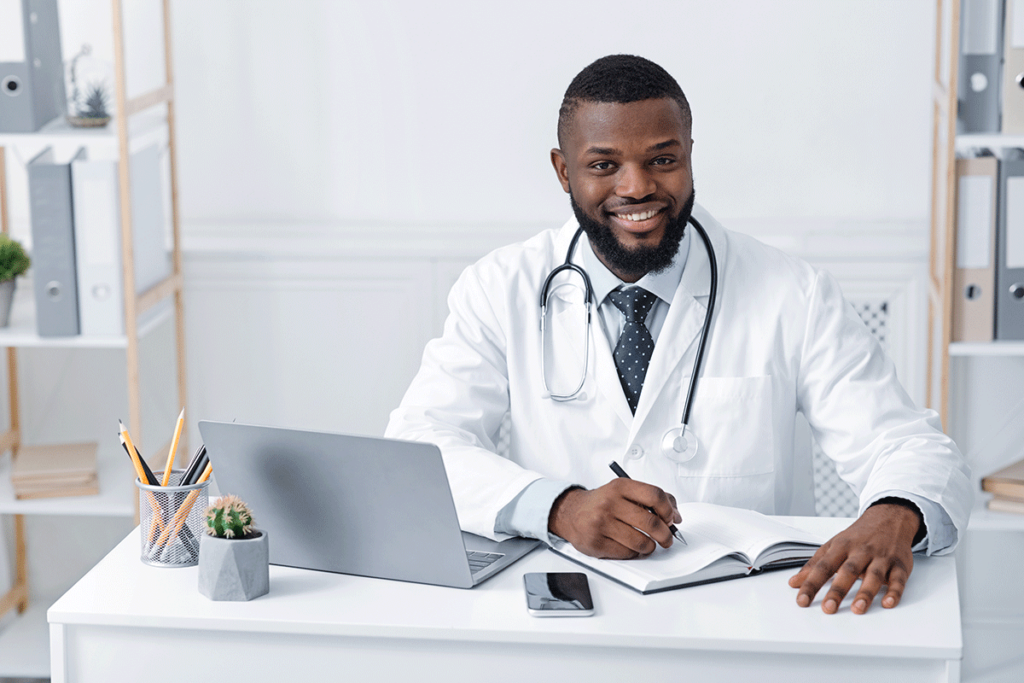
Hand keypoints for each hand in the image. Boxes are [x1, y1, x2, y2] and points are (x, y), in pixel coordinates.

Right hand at [548, 479, 681, 558]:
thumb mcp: (623, 491)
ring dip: (650, 546)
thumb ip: (650, 498)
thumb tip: (674, 515)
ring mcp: (602, 524)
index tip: (672, 518)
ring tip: (646, 543)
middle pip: (651, 523)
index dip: (669, 509)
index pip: (655, 496)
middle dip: (665, 535)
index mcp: (619, 487)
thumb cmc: (601, 503)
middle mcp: (610, 503)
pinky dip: (634, 553)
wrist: (571, 512)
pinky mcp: (596, 543)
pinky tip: (629, 546)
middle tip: (667, 538)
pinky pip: (627, 553)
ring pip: (641, 542)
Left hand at [788, 503, 919, 613]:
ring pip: (874, 575)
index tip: (802, 600)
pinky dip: (894, 591)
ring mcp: (881, 557)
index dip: (811, 584)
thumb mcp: (833, 545)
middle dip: (837, 590)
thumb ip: (814, 565)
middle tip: (828, 608)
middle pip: (848, 571)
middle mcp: (861, 551)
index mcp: (841, 546)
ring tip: (857, 609)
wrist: (889, 518)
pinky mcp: (900, 565)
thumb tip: (794, 583)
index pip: (823, 566)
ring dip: (866, 592)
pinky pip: (899, 579)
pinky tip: (887, 603)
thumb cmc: (858, 536)